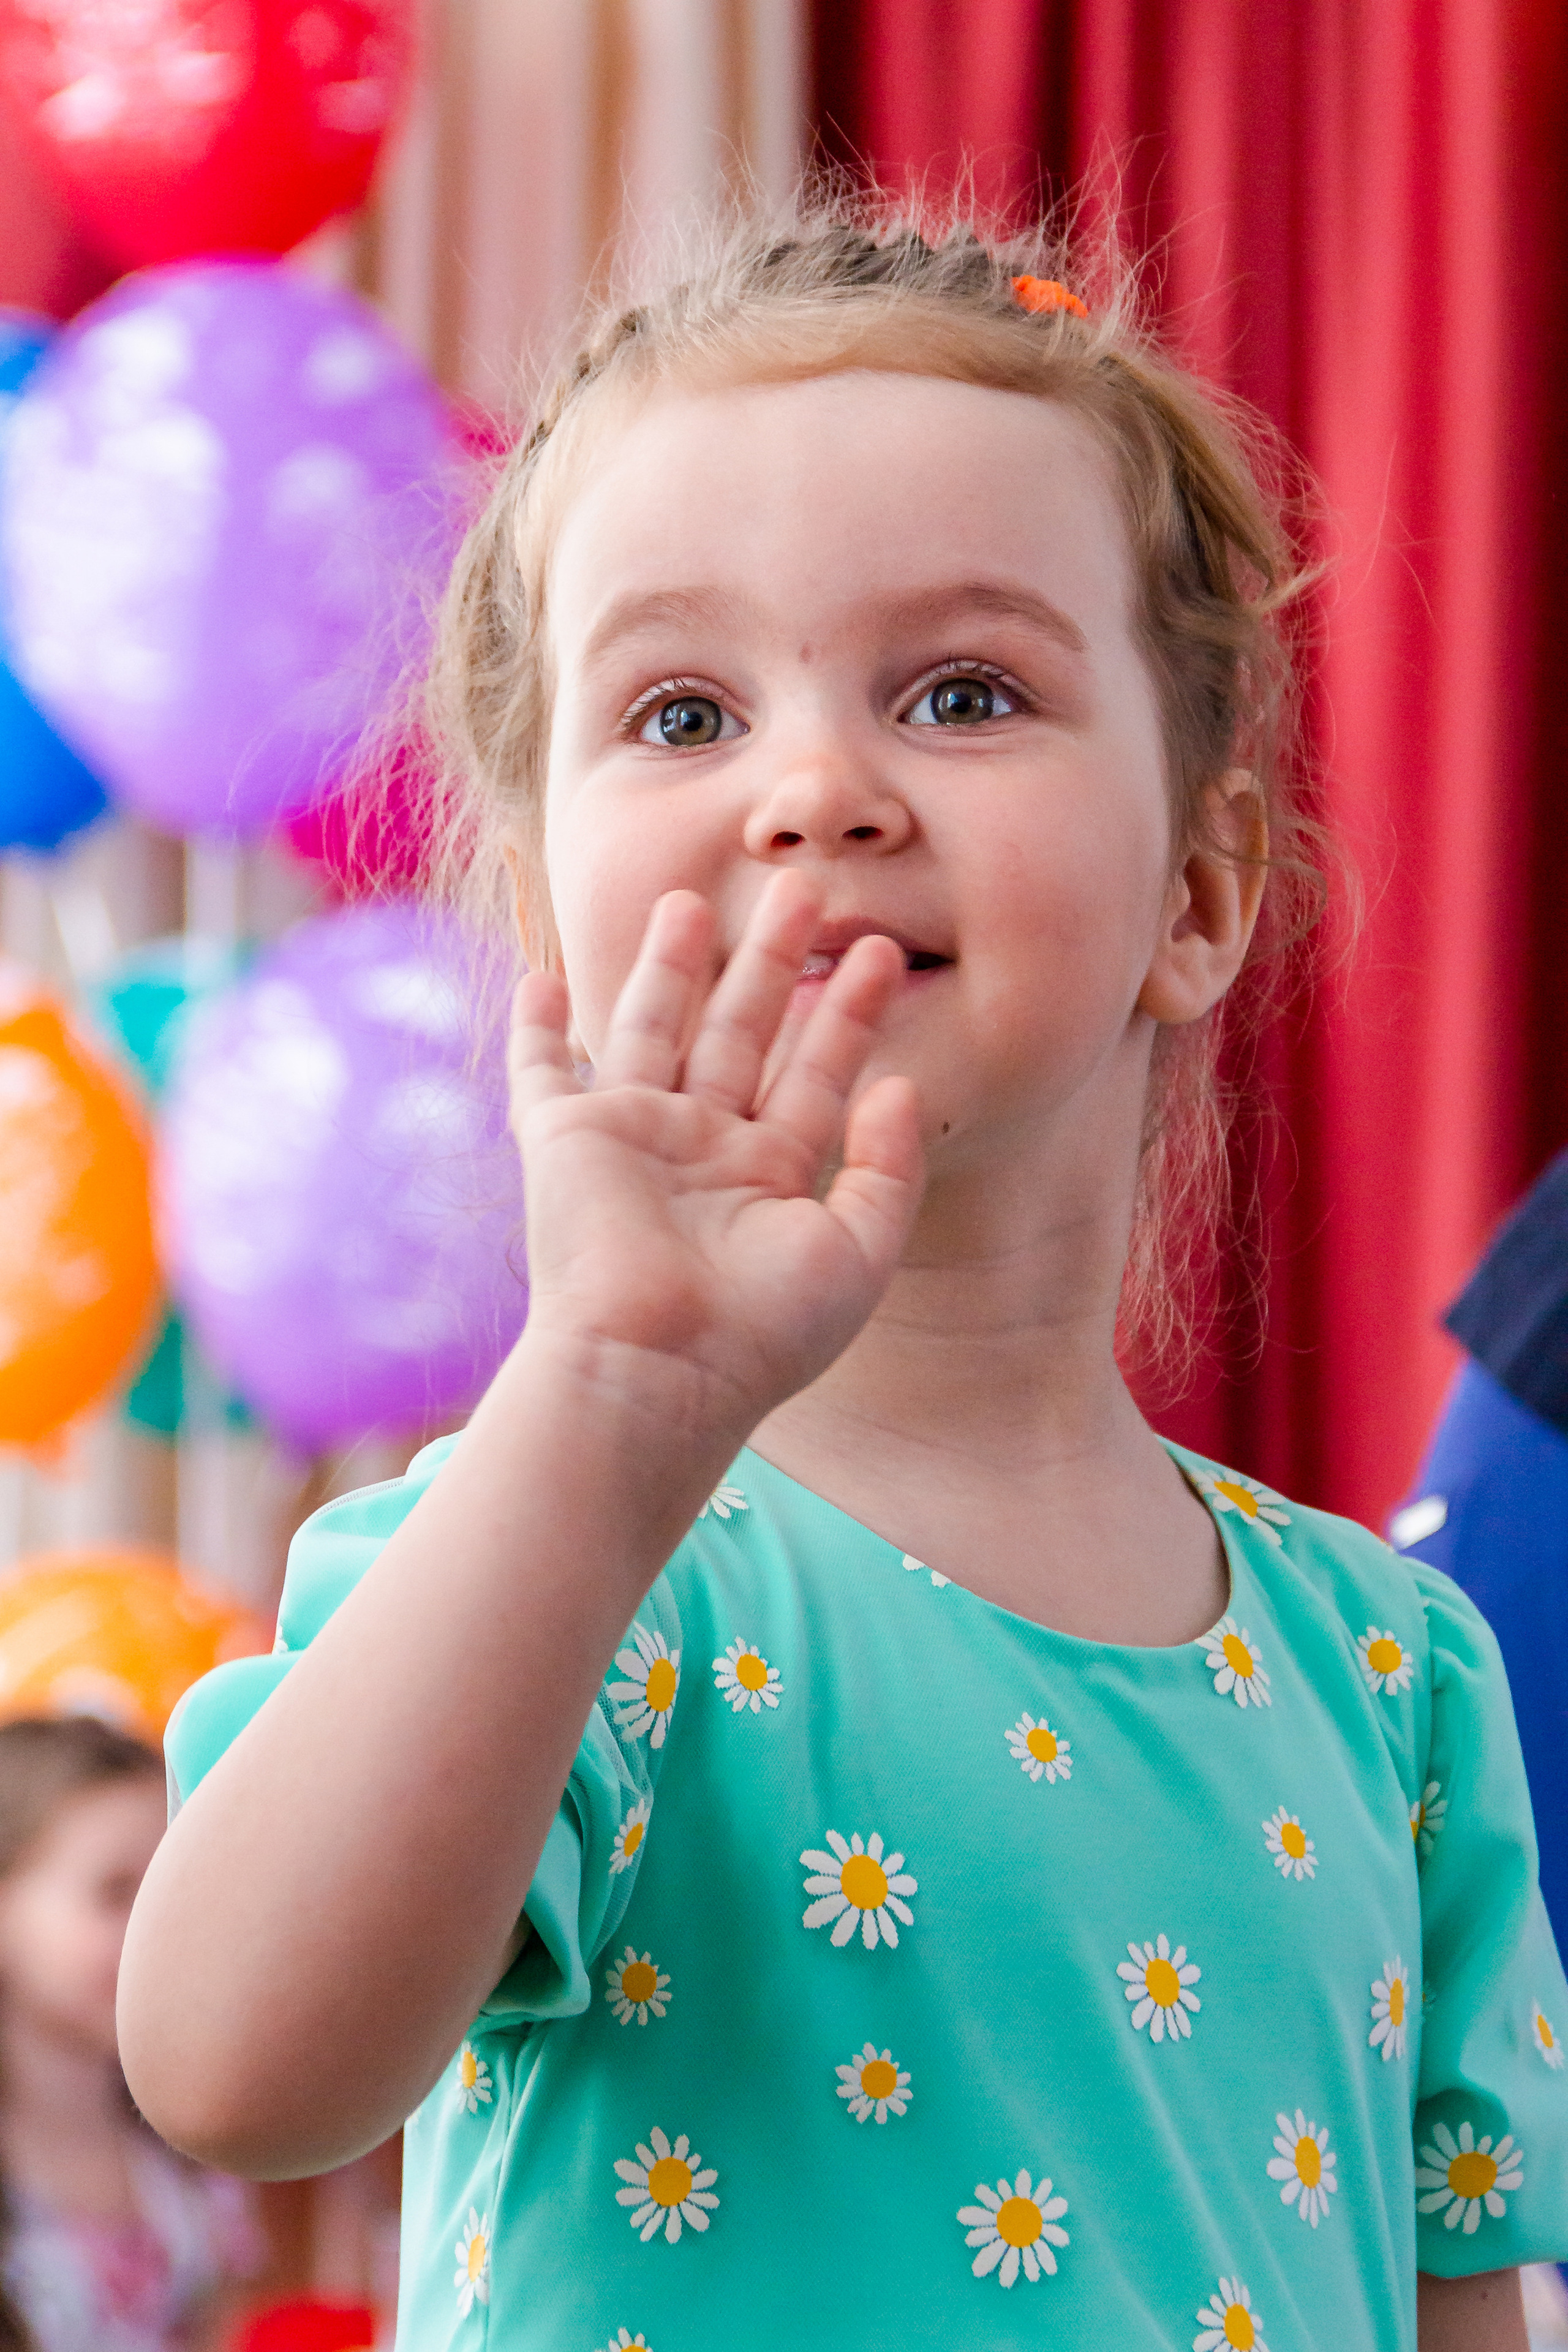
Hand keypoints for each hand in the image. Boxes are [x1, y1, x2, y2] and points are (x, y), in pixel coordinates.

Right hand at [507, 876, 923, 1436]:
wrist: (655, 1367)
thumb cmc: (761, 1330)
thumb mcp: (858, 1252)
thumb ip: (887, 1168)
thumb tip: (897, 1084)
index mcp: (767, 1179)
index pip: (816, 1076)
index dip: (849, 1014)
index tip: (882, 951)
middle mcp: (699, 1152)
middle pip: (740, 1033)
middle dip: (769, 962)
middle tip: (800, 889)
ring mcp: (630, 1141)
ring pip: (653, 1029)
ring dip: (669, 966)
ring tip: (689, 898)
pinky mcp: (563, 1141)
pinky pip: (541, 1072)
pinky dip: (534, 1029)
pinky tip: (540, 978)